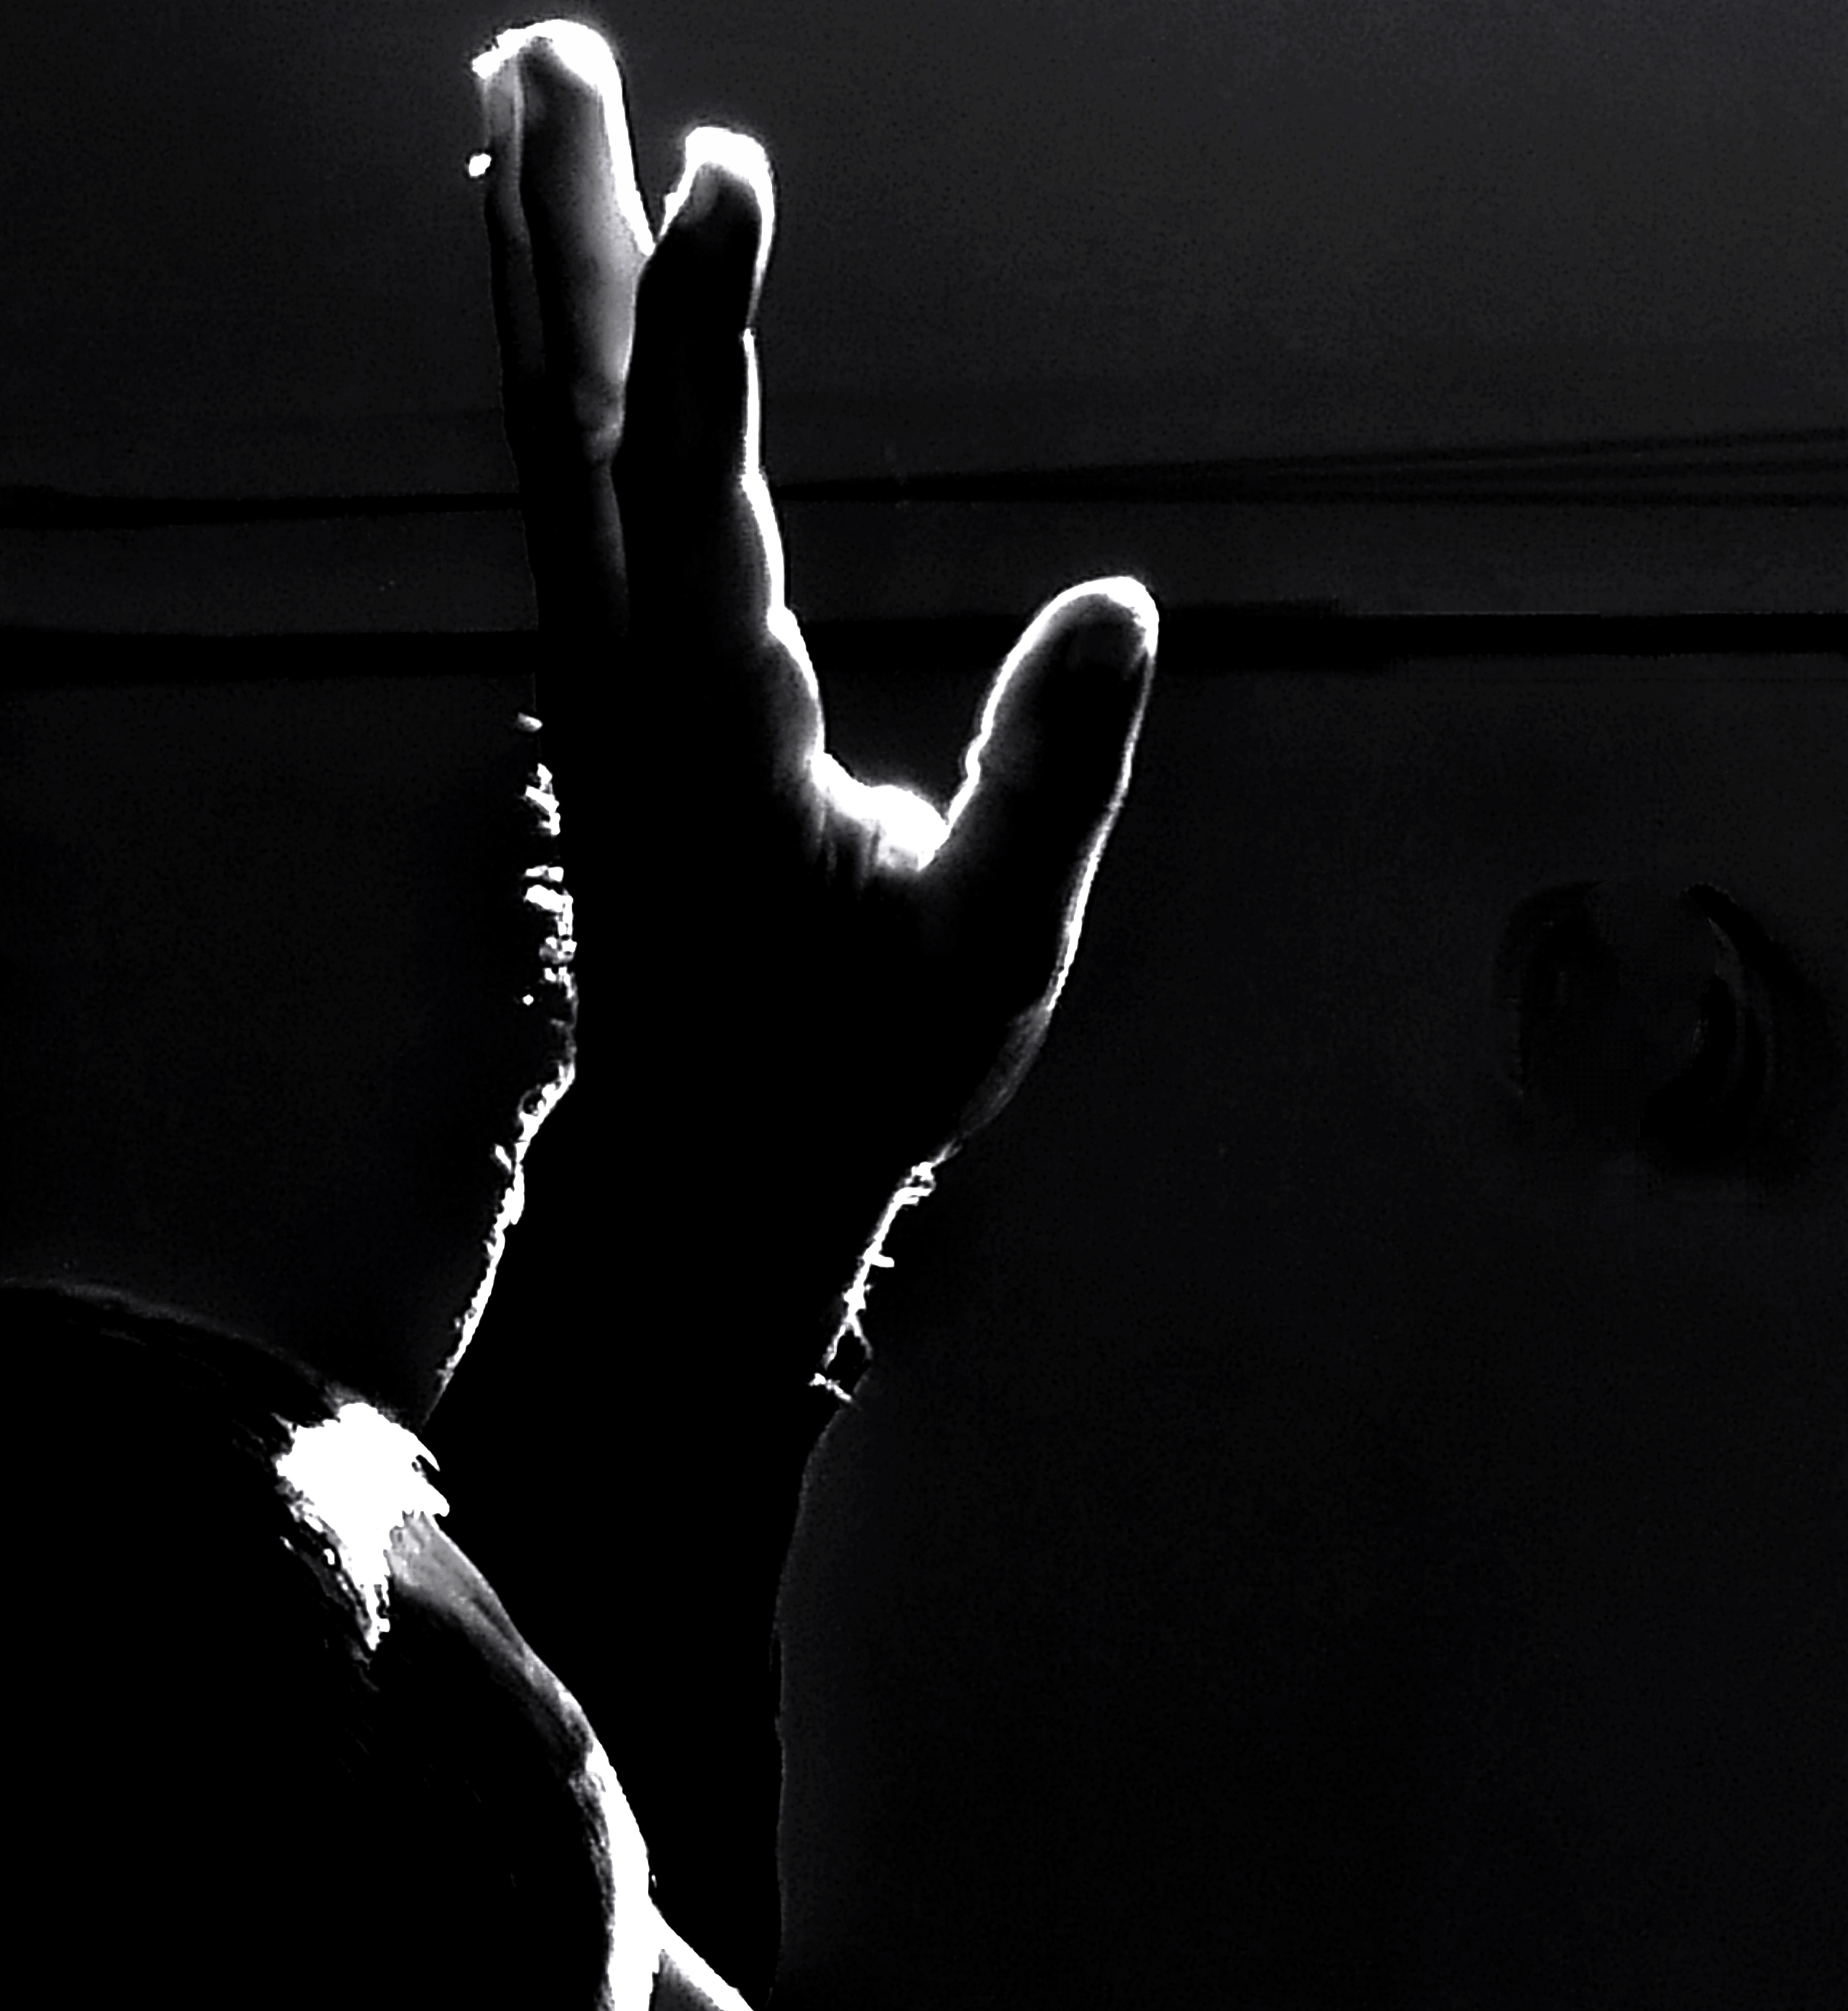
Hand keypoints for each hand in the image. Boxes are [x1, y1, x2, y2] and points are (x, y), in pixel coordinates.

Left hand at [471, 21, 1157, 1381]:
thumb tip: (1117, 606)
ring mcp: (600, 674)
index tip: (712, 172)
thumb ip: (1050, 784)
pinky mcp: (610, 683)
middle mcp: (625, 677)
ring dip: (540, 270)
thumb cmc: (848, 1067)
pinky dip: (567, 369)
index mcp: (714, 729)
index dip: (695, 326)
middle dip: (561, 226)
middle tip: (545, 44)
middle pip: (574, 416)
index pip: (688, 491)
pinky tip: (567, 304)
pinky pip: (574, 489)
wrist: (709, 1154)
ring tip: (528, 104)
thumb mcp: (985, 955)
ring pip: (555, 439)